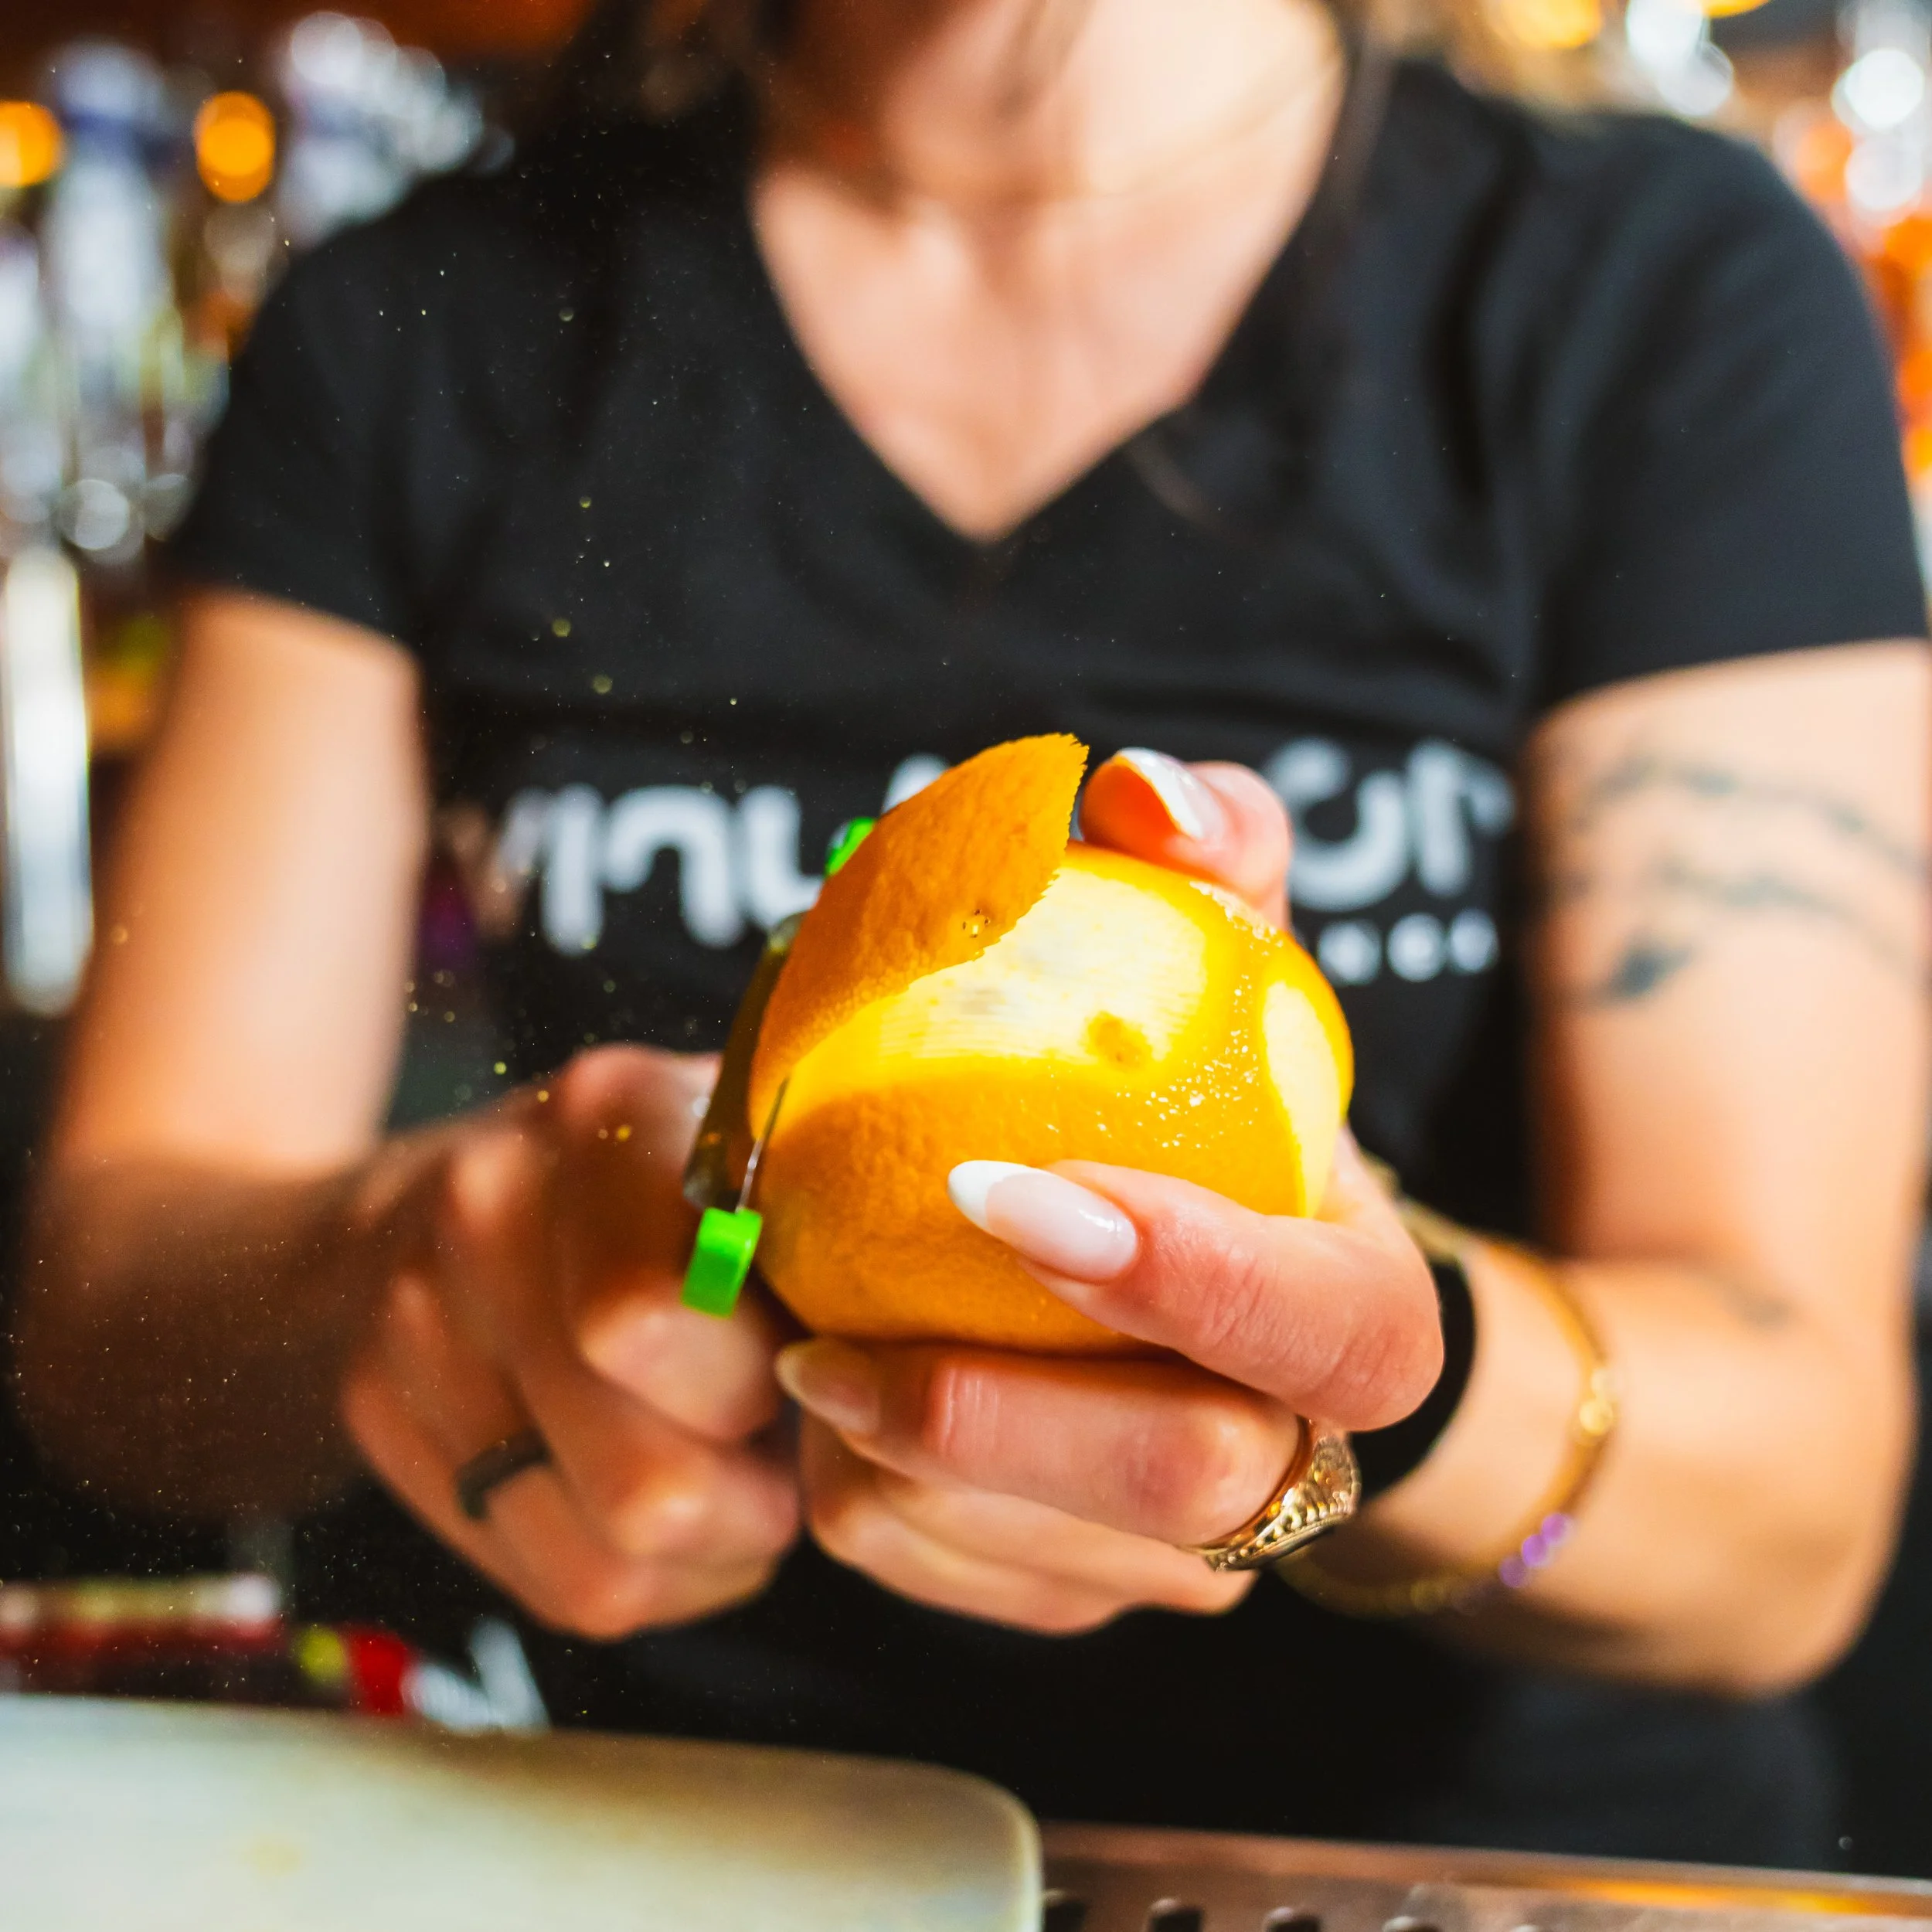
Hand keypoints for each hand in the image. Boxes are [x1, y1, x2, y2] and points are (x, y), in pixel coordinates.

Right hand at [341, 1047, 800, 1637]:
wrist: (457, 1187)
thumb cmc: (683, 1191)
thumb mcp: (775, 1161)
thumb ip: (842, 1229)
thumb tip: (899, 1372)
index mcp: (614, 1115)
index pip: (655, 1321)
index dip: (756, 1384)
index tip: (799, 1365)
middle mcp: (490, 1202)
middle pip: (647, 1483)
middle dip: (752, 1496)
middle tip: (773, 1444)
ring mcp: (414, 1313)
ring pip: (608, 1561)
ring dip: (705, 1550)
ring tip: (727, 1471)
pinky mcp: (376, 1415)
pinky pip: (556, 1585)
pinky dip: (641, 1576)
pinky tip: (654, 1499)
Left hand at [780, 749, 1437, 1632]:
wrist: (1216, 1266)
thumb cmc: (1213, 1100)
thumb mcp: (1229, 962)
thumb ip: (1212, 861)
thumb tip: (1141, 795)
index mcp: (1356, 1308)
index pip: (1324, 1326)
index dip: (1183, 1274)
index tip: (1004, 1192)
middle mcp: (1297, 1452)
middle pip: (1188, 1485)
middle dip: (998, 1419)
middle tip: (830, 1335)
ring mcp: (1195, 1549)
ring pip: (1045, 1564)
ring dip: (894, 1466)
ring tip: (809, 1346)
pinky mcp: (1091, 1591)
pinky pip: (962, 1588)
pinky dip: (868, 1506)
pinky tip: (835, 1407)